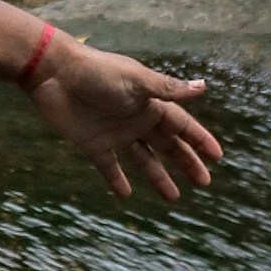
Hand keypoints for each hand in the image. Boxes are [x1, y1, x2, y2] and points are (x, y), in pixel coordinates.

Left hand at [26, 33, 219, 202]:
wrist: (53, 73)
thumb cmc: (96, 72)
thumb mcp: (135, 81)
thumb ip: (167, 89)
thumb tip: (204, 86)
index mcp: (149, 103)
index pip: (182, 125)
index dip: (199, 139)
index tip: (217, 157)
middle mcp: (136, 119)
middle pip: (167, 145)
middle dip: (185, 162)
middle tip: (203, 182)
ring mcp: (115, 133)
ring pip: (143, 159)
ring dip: (158, 177)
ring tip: (173, 197)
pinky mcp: (93, 143)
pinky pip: (109, 167)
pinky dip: (117, 180)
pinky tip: (125, 195)